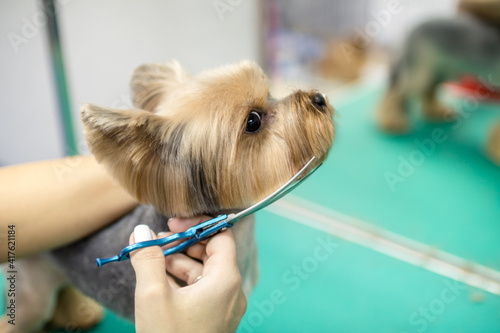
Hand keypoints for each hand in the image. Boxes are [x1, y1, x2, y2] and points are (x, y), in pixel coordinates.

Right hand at [129, 217, 246, 332]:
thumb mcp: (153, 296)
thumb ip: (147, 258)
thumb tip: (142, 232)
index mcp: (225, 280)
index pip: (220, 236)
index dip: (196, 225)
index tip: (171, 224)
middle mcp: (230, 291)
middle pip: (210, 253)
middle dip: (181, 244)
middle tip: (154, 242)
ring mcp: (222, 307)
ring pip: (202, 272)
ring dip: (176, 262)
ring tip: (149, 260)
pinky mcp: (212, 319)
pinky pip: (199, 290)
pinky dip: (180, 281)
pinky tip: (156, 281)